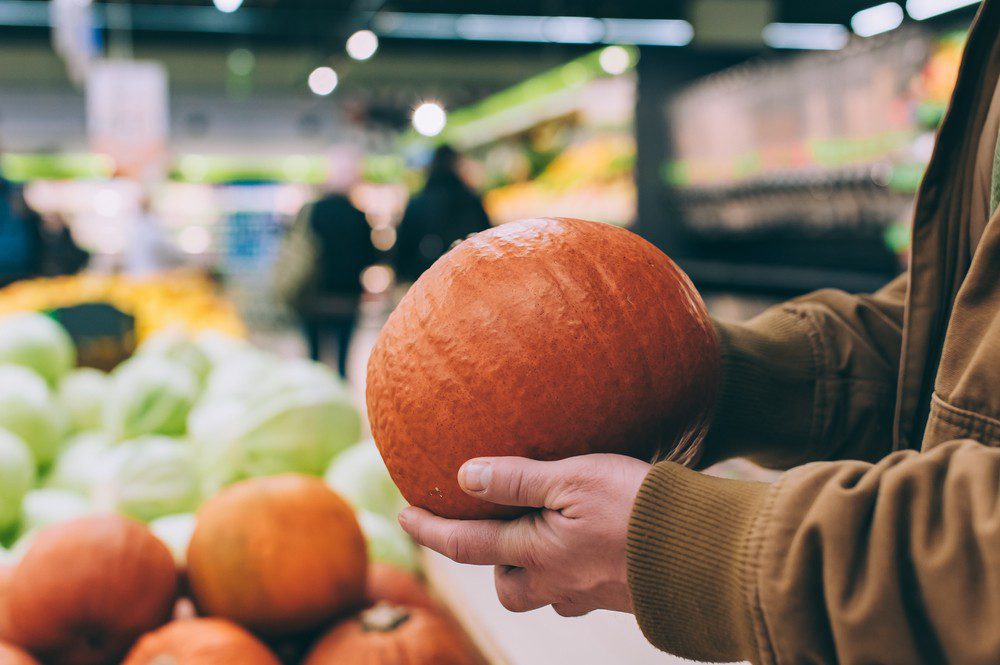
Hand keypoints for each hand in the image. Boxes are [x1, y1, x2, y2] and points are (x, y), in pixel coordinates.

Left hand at [397, 454, 650, 616]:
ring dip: (534, 566)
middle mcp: (557, 582)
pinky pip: (581, 588)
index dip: (429, 531)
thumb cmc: (638, 507)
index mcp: (537, 553)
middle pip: (506, 585)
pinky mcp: (621, 595)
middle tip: (496, 530)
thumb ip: (517, 480)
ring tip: (546, 530)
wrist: (707, 550)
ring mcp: (590, 593)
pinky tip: (590, 541)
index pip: (465, 545)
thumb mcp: (572, 478)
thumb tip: (465, 476)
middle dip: (492, 563)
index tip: (402, 516)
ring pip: (544, 590)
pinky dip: (571, 566)